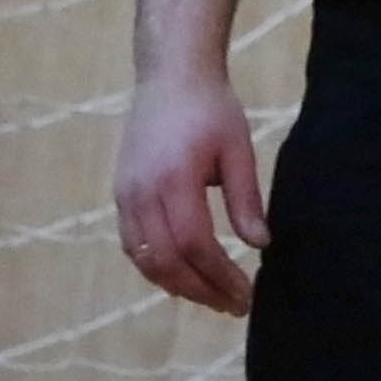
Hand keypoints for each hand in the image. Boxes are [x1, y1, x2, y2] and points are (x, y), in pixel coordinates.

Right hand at [113, 74, 268, 316]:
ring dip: (177, 285)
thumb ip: (246, 199)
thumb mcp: (238, 148)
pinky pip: (132, 244)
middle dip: (201, 290)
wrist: (170, 75)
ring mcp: (125, 194)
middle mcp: (142, 192)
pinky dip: (155, 267)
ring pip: (144, 259)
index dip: (219, 276)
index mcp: (174, 178)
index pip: (194, 244)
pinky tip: (181, 274)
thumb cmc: (211, 108)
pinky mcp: (120, 193)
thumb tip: (260, 245)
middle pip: (166, 261)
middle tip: (233, 305)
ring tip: (211, 296)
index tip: (245, 293)